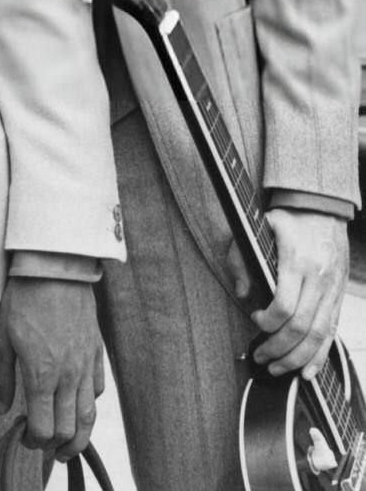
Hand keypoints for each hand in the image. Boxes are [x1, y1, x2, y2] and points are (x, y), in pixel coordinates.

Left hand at [0, 277, 102, 460]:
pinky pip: (98, 390)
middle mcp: (69, 376)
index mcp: (42, 375)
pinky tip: (78, 404)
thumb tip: (1, 408)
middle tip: (42, 447)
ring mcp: (86, 365)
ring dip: (78, 437)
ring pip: (89, 416)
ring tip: (66, 446)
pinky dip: (89, 404)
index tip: (24, 439)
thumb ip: (3, 377)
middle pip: (69, 429)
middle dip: (55, 446)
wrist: (55, 268)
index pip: (43, 428)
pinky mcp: (97, 352)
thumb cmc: (23, 298)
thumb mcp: (1, 335)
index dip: (33, 441)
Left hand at [249, 209, 347, 377]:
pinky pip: (332, 332)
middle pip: (301, 326)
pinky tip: (308, 372)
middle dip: (279, 348)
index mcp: (298, 261)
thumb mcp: (257, 228)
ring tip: (278, 369)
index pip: (285, 304)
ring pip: (319, 335)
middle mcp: (319, 279)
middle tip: (261, 356)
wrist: (322, 209)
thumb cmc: (286, 219)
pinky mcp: (339, 298)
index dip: (268, 321)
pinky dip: (321, 356)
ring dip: (297, 358)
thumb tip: (240, 293)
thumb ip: (242, 258)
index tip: (254, 320)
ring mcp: (333, 291)